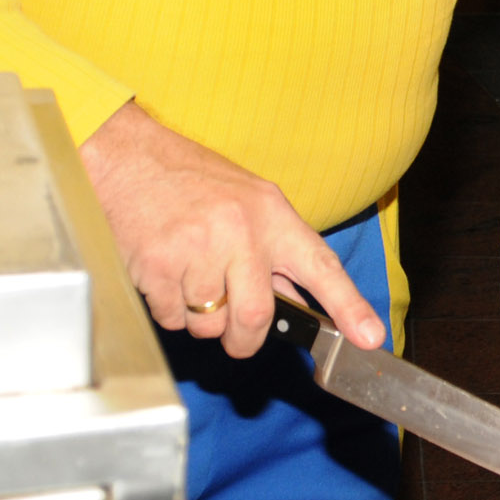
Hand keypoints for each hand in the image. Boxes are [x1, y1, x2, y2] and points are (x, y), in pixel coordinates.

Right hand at [80, 100, 382, 358]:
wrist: (130, 159)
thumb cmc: (194, 181)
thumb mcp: (251, 202)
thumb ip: (276, 250)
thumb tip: (300, 301)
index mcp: (272, 216)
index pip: (320, 267)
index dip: (349, 306)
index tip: (369, 338)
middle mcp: (239, 233)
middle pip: (256, 317)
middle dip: (246, 340)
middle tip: (238, 338)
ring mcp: (196, 250)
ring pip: (208, 324)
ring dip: (201, 319)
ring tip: (192, 282)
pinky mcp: (156, 266)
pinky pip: (171, 318)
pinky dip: (170, 311)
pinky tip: (166, 276)